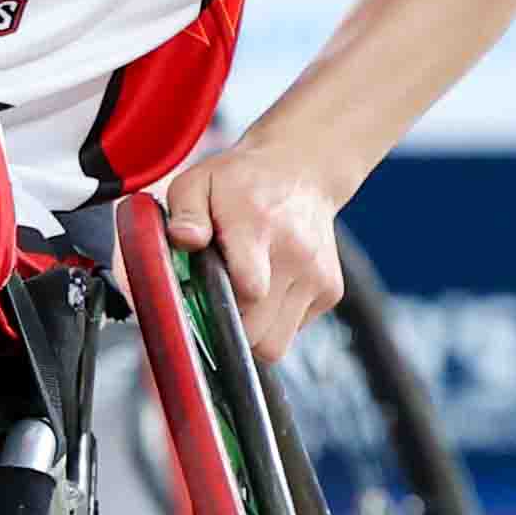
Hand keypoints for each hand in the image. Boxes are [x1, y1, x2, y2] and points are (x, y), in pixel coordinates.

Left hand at [159, 141, 347, 364]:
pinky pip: (294, 330)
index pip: (250, 292)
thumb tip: (185, 239)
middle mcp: (296, 256)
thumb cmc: (242, 181)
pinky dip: (276, 320)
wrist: (302, 170)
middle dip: (231, 330)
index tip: (202, 301)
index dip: (220, 310)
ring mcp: (318, 276)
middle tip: (217, 304)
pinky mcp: (330, 290)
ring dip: (254, 331)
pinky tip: (267, 288)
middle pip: (261, 334)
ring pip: (278, 344)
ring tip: (242, 298)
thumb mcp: (199, 182)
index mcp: (258, 229)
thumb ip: (185, 213)